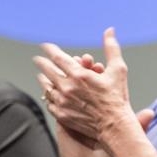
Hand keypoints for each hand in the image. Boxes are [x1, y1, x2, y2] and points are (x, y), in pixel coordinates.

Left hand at [35, 29, 142, 148]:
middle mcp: (67, 87)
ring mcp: (62, 102)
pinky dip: (48, 96)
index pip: (57, 57)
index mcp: (78, 75)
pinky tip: (48, 93)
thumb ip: (111, 48)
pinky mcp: (61, 115)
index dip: (49, 49)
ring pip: (46, 87)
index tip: (44, 45)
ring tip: (41, 75)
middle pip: (47, 70)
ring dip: (43, 79)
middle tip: (38, 59)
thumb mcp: (118, 69)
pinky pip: (49, 103)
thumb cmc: (117, 98)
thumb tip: (110, 30)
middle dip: (41, 62)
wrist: (114, 126)